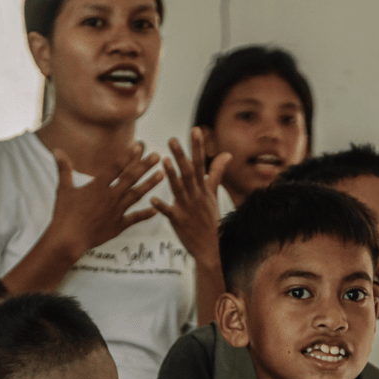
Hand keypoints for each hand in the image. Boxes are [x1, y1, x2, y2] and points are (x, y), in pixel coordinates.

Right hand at [49, 143, 164, 262]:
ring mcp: (116, 211)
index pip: (116, 167)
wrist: (69, 239)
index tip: (140, 146)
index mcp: (98, 186)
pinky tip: (156, 209)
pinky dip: (146, 214)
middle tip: (157, 156)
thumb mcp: (63, 189)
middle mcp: (110, 196)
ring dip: (150, 184)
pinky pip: (134, 219)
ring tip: (162, 175)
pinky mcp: (118, 226)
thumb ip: (64, 168)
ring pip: (136, 195)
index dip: (128, 156)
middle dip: (145, 166)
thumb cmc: (64, 214)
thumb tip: (57, 150)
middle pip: (130, 178)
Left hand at [150, 128, 231, 265]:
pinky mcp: (178, 221)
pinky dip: (160, 206)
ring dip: (171, 175)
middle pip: (188, 173)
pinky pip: (168, 212)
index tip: (195, 130)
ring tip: (164, 161)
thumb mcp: (213, 195)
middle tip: (172, 139)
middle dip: (181, 155)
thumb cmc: (210, 221)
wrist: (211, 248)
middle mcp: (195, 196)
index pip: (200, 164)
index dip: (198, 147)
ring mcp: (187, 208)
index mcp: (202, 189)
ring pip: (178, 189)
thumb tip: (226, 154)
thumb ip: (216, 173)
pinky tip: (152, 199)